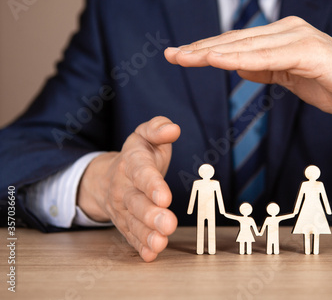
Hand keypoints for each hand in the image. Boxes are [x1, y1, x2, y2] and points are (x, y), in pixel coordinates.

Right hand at [77, 116, 180, 261]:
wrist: (106, 177)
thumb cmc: (137, 155)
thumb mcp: (144, 135)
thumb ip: (158, 129)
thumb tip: (173, 128)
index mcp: (131, 163)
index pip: (142, 173)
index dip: (153, 185)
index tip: (165, 196)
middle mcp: (124, 188)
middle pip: (137, 203)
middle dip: (152, 215)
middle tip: (168, 224)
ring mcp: (123, 209)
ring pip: (134, 223)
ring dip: (147, 235)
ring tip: (161, 243)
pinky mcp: (125, 224)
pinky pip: (131, 237)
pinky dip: (140, 247)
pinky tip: (151, 255)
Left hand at [165, 16, 331, 131]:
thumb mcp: (293, 78)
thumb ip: (268, 69)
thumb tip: (239, 65)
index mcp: (283, 37)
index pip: (238, 43)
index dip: (208, 49)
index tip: (181, 56)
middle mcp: (289, 31)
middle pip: (237, 40)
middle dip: (201, 49)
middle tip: (170, 55)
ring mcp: (300, 39)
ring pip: (248, 45)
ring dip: (214, 52)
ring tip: (185, 58)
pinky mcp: (311, 53)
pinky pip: (270, 57)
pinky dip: (243, 58)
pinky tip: (219, 61)